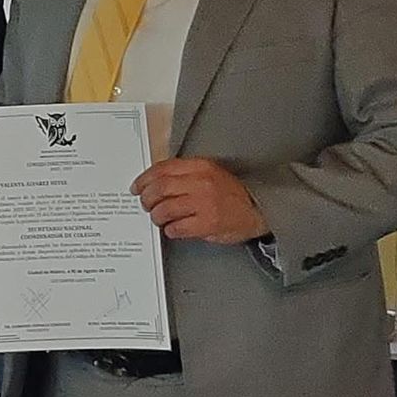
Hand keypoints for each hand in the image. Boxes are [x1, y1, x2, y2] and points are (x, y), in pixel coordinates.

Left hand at [132, 158, 268, 243]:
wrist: (259, 209)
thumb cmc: (232, 193)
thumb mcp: (210, 173)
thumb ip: (185, 174)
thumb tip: (155, 182)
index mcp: (200, 166)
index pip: (162, 169)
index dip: (144, 179)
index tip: (137, 187)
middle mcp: (201, 183)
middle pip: (159, 189)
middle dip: (147, 199)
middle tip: (146, 205)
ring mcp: (204, 203)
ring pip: (164, 209)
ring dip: (156, 216)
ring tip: (159, 219)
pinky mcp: (208, 223)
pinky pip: (177, 228)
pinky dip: (170, 230)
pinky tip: (173, 229)